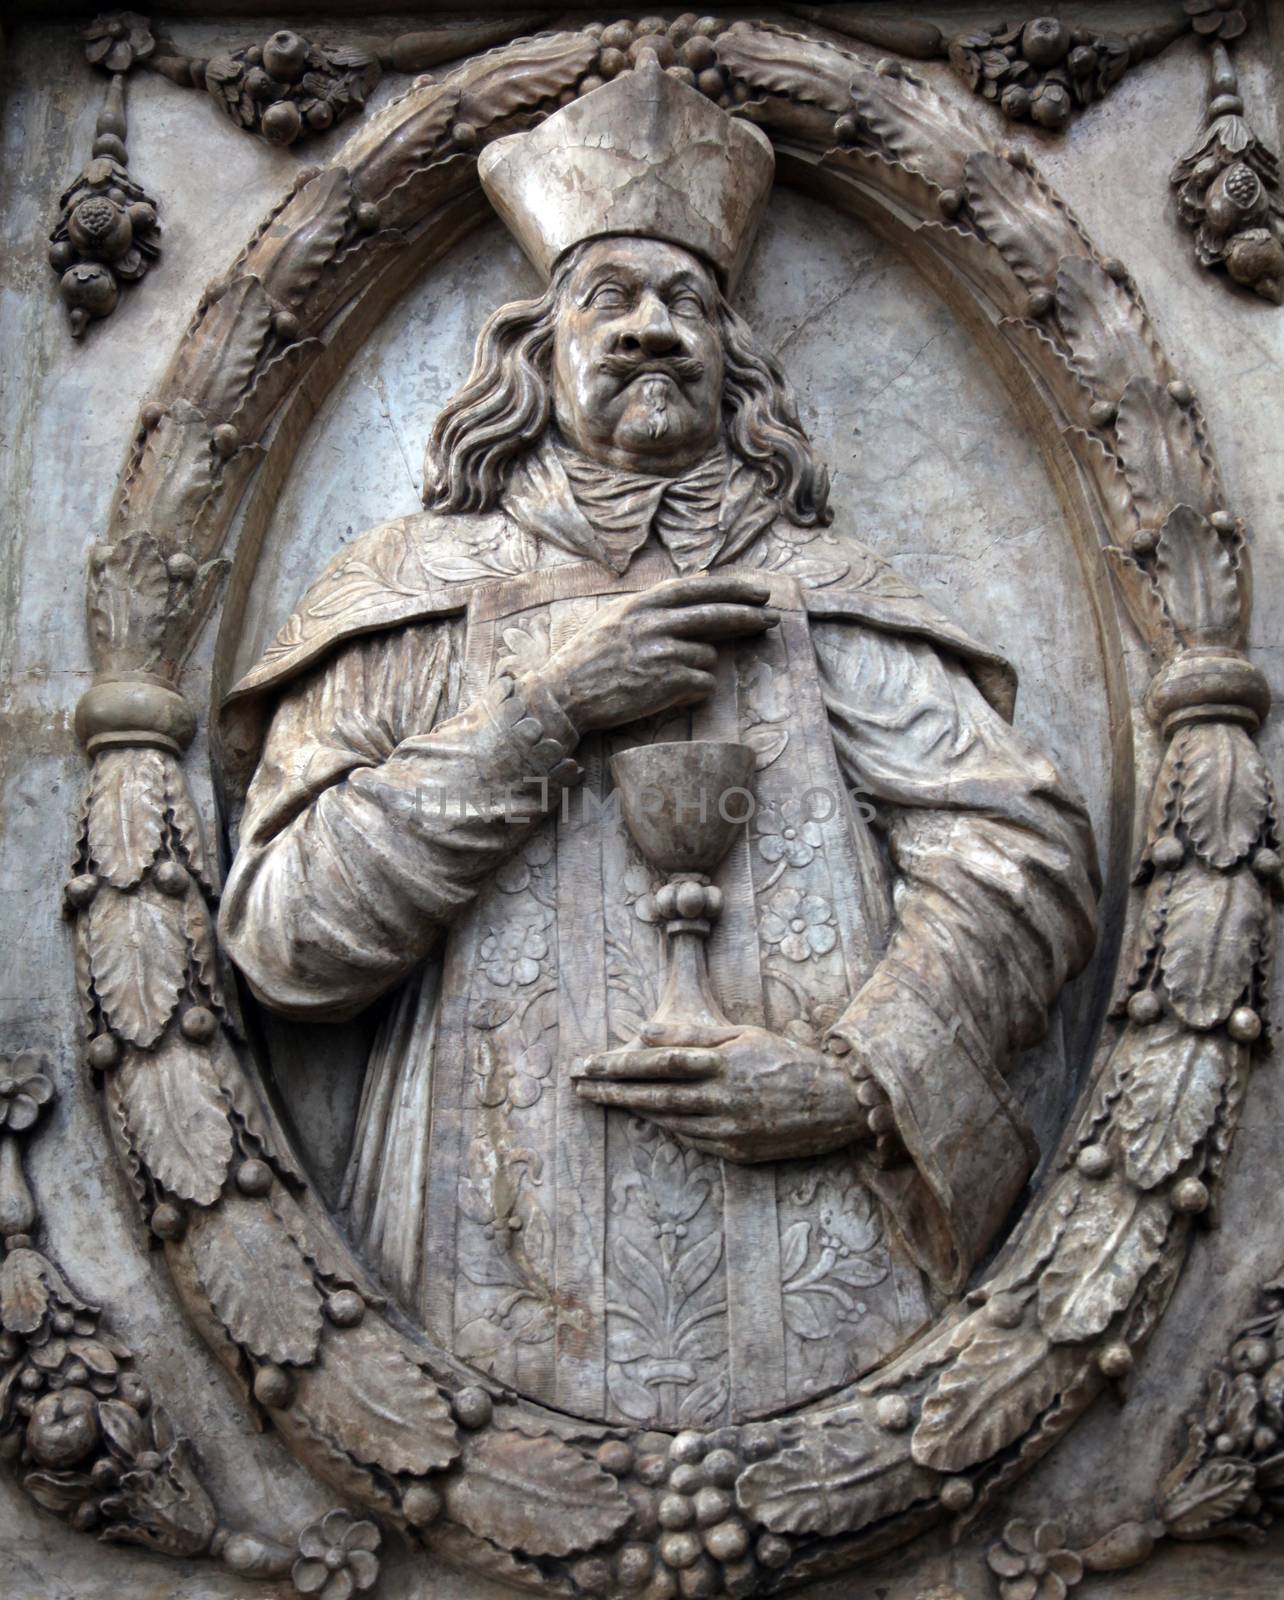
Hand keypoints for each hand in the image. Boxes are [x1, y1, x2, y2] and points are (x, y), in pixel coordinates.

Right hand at [536, 574, 776, 734]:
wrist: (564, 695)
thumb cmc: (588, 659)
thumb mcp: (617, 619)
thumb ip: (655, 604)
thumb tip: (699, 586)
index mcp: (641, 605)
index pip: (697, 589)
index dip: (732, 589)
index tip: (758, 592)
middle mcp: (653, 623)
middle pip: (715, 615)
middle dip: (748, 615)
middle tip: (771, 618)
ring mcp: (661, 652)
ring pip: (708, 655)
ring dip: (699, 665)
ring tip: (668, 674)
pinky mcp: (666, 683)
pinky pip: (702, 683)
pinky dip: (694, 688)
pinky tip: (669, 691)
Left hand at [572, 1022, 872, 1162]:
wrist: (835, 1104)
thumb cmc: (786, 1060)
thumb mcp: (742, 1034)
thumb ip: (692, 1033)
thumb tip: (644, 1030)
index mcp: (720, 1064)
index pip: (655, 1063)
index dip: (616, 1066)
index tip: (586, 1066)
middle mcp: (720, 1099)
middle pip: (652, 1097)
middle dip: (611, 1092)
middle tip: (579, 1088)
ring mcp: (727, 1131)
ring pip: (667, 1121)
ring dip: (632, 1112)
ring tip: (604, 1102)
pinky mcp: (736, 1153)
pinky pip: (691, 1141)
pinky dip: (667, 1128)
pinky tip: (649, 1119)